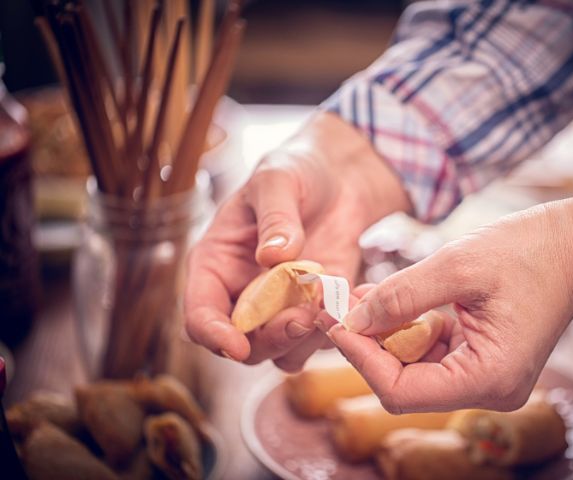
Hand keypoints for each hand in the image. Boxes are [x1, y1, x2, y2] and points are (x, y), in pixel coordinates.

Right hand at [184, 113, 408, 370]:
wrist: (338, 177)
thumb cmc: (294, 172)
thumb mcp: (278, 181)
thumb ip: (274, 217)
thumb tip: (273, 257)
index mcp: (216, 264)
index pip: (201, 314)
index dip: (213, 334)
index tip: (236, 344)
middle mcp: (243, 293)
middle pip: (243, 343)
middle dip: (270, 340)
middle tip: (301, 320)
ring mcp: (281, 306)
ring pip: (282, 351)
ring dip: (304, 341)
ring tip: (329, 308)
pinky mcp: (317, 308)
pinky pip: (320, 338)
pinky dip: (334, 330)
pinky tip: (349, 302)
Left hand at [317, 191, 572, 411]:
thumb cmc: (530, 251)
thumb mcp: (457, 265)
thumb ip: (401, 295)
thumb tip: (351, 320)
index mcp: (489, 378)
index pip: (402, 391)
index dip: (360, 359)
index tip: (334, 322)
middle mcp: (490, 390)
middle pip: (405, 384)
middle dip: (368, 345)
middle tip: (339, 308)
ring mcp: (488, 378)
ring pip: (415, 369)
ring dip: (384, 335)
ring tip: (360, 298)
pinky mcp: (484, 361)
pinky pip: (433, 354)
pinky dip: (407, 330)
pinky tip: (390, 301)